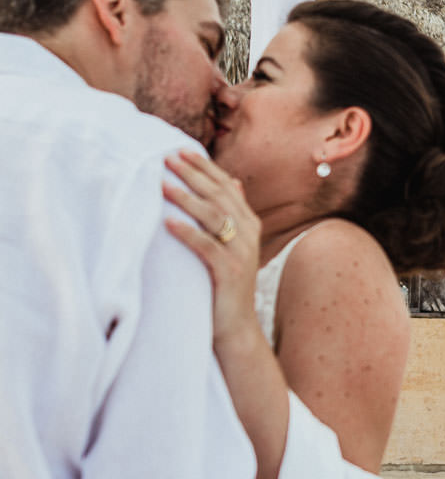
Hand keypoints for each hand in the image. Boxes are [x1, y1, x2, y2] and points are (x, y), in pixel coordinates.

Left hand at [163, 150, 261, 345]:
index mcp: (249, 224)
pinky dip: (188, 233)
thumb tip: (234, 181)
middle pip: (219, 196)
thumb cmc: (225, 286)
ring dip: (187, 199)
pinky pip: (208, 247)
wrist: (237, 328)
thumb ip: (233, 215)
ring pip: (214, 217)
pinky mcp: (230, 272)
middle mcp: (249, 235)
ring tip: (161, 185)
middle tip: (166, 158)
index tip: (179, 150)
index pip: (226, 186)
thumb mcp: (233, 246)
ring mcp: (242, 253)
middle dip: (192, 175)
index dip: (204, 167)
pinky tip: (168, 222)